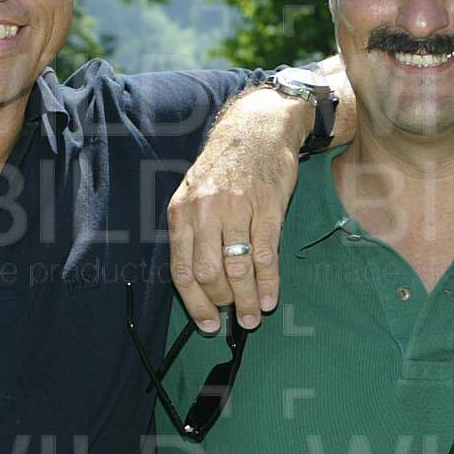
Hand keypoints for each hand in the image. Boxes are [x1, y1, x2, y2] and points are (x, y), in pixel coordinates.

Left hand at [168, 87, 304, 331]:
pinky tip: (271, 297)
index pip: (182, 269)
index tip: (207, 324)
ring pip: (239, 268)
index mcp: (182, 212)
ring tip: (254, 317)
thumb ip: (193, 233)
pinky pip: (266, 254)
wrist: (256, 129)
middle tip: (235, 318)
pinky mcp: (268, 206)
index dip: (194, 303)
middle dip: (222, 302)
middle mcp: (206, 211)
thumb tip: (200, 284)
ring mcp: (238, 208)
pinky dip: (269, 281)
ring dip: (248, 300)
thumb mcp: (193, 194)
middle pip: (209, 273)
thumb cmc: (224, 168)